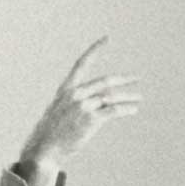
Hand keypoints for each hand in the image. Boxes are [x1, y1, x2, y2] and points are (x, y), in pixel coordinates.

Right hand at [19, 38, 141, 173]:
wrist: (45, 147)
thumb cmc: (52, 131)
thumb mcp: (60, 109)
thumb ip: (77, 101)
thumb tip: (97, 101)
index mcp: (66, 88)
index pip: (82, 63)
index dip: (95, 49)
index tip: (107, 38)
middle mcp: (76, 94)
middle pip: (105, 82)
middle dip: (124, 79)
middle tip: (137, 78)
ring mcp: (84, 106)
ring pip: (111, 97)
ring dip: (128, 97)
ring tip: (139, 98)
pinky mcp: (91, 120)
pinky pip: (113, 111)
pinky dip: (126, 109)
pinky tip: (134, 109)